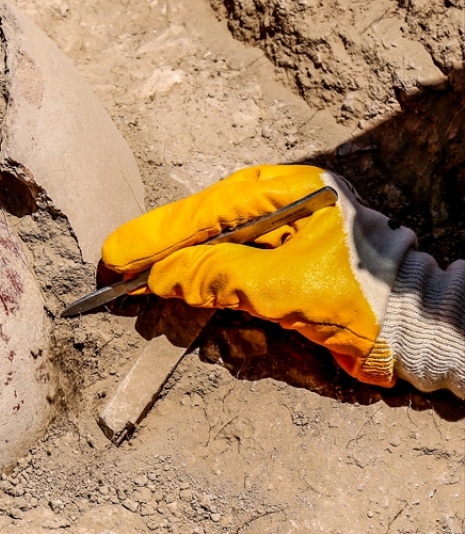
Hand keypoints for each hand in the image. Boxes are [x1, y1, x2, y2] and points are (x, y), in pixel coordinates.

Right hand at [101, 165, 417, 386]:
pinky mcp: (283, 279)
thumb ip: (214, 275)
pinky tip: (244, 339)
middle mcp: (275, 213)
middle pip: (198, 241)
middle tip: (129, 296)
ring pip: (213, 274)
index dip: (149, 237)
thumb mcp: (282, 287)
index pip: (197, 211)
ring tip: (213, 330)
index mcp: (280, 193)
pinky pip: (236, 296)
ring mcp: (279, 246)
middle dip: (174, 279)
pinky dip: (234, 325)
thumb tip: (159, 276)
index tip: (111, 259)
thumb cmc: (366, 299)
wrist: (423, 334)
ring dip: (209, 312)